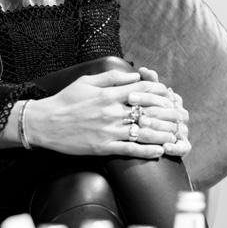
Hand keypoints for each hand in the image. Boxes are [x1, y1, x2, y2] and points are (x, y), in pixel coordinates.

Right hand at [26, 69, 180, 158]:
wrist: (45, 123)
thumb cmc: (65, 100)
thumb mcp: (86, 81)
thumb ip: (112, 78)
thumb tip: (135, 76)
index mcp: (108, 94)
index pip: (142, 90)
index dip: (159, 93)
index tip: (170, 96)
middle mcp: (111, 111)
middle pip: (148, 112)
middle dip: (168, 114)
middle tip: (181, 118)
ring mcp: (108, 130)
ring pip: (143, 132)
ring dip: (163, 134)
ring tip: (176, 136)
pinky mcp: (103, 147)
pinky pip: (130, 149)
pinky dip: (147, 151)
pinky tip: (159, 151)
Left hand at [136, 67, 190, 157]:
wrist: (152, 136)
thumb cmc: (146, 110)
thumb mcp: (145, 95)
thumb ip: (148, 82)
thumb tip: (143, 69)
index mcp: (172, 99)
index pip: (162, 95)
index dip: (145, 96)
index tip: (129, 96)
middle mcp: (180, 114)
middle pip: (169, 112)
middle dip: (152, 113)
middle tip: (137, 116)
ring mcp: (183, 130)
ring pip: (174, 129)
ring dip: (159, 129)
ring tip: (145, 130)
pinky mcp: (184, 146)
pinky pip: (184, 148)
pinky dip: (176, 148)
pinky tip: (165, 147)